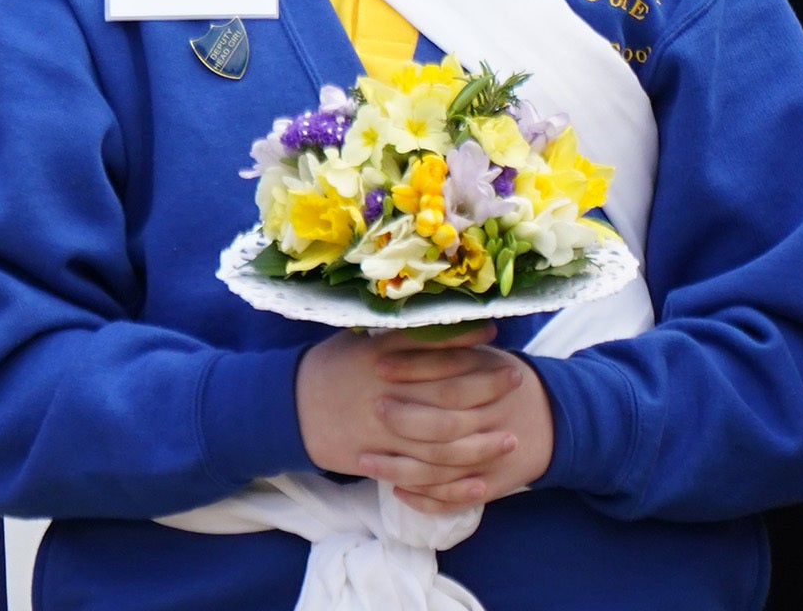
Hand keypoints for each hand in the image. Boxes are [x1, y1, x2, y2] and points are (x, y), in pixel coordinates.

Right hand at [296, 327, 554, 511]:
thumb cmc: (328, 369)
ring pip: (443, 440)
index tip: (495, 333)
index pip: (432, 345)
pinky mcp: (379, 458)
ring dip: (481, 440)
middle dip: (487, 386)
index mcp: (377, 356)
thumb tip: (438, 323)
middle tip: (516, 378)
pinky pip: (423, 474)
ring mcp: (382, 428)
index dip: (468, 341)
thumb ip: (393, 337)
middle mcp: (384, 390)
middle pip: (447, 390)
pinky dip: (454, 479)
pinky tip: (480, 477)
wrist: (287, 408)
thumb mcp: (354, 342)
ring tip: (510, 437)